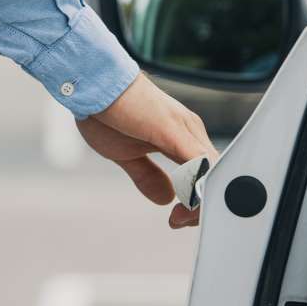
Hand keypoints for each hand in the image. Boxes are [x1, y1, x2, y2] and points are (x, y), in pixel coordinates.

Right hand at [78, 74, 217, 228]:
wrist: (91, 81)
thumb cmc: (105, 110)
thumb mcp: (125, 154)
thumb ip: (147, 175)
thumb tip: (166, 199)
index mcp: (182, 136)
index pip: (205, 175)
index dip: (196, 203)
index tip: (176, 220)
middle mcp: (191, 130)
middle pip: (215, 176)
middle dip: (202, 208)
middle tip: (178, 223)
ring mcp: (186, 129)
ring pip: (212, 173)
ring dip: (201, 202)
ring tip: (181, 219)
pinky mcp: (173, 130)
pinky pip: (199, 164)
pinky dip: (200, 187)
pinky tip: (192, 204)